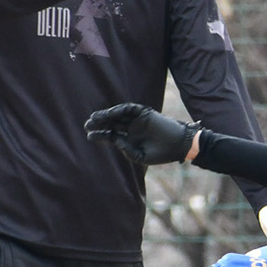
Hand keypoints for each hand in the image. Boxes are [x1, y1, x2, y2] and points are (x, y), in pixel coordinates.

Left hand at [84, 102, 199, 167]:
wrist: (179, 146)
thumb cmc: (161, 154)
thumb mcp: (140, 157)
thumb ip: (127, 150)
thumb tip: (114, 141)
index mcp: (130, 139)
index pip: (112, 135)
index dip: (100, 135)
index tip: (89, 136)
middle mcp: (132, 128)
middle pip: (112, 124)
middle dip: (100, 124)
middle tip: (87, 125)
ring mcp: (138, 120)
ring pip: (118, 115)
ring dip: (107, 115)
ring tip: (94, 118)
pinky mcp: (145, 113)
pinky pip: (130, 109)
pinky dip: (120, 110)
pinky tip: (110, 113)